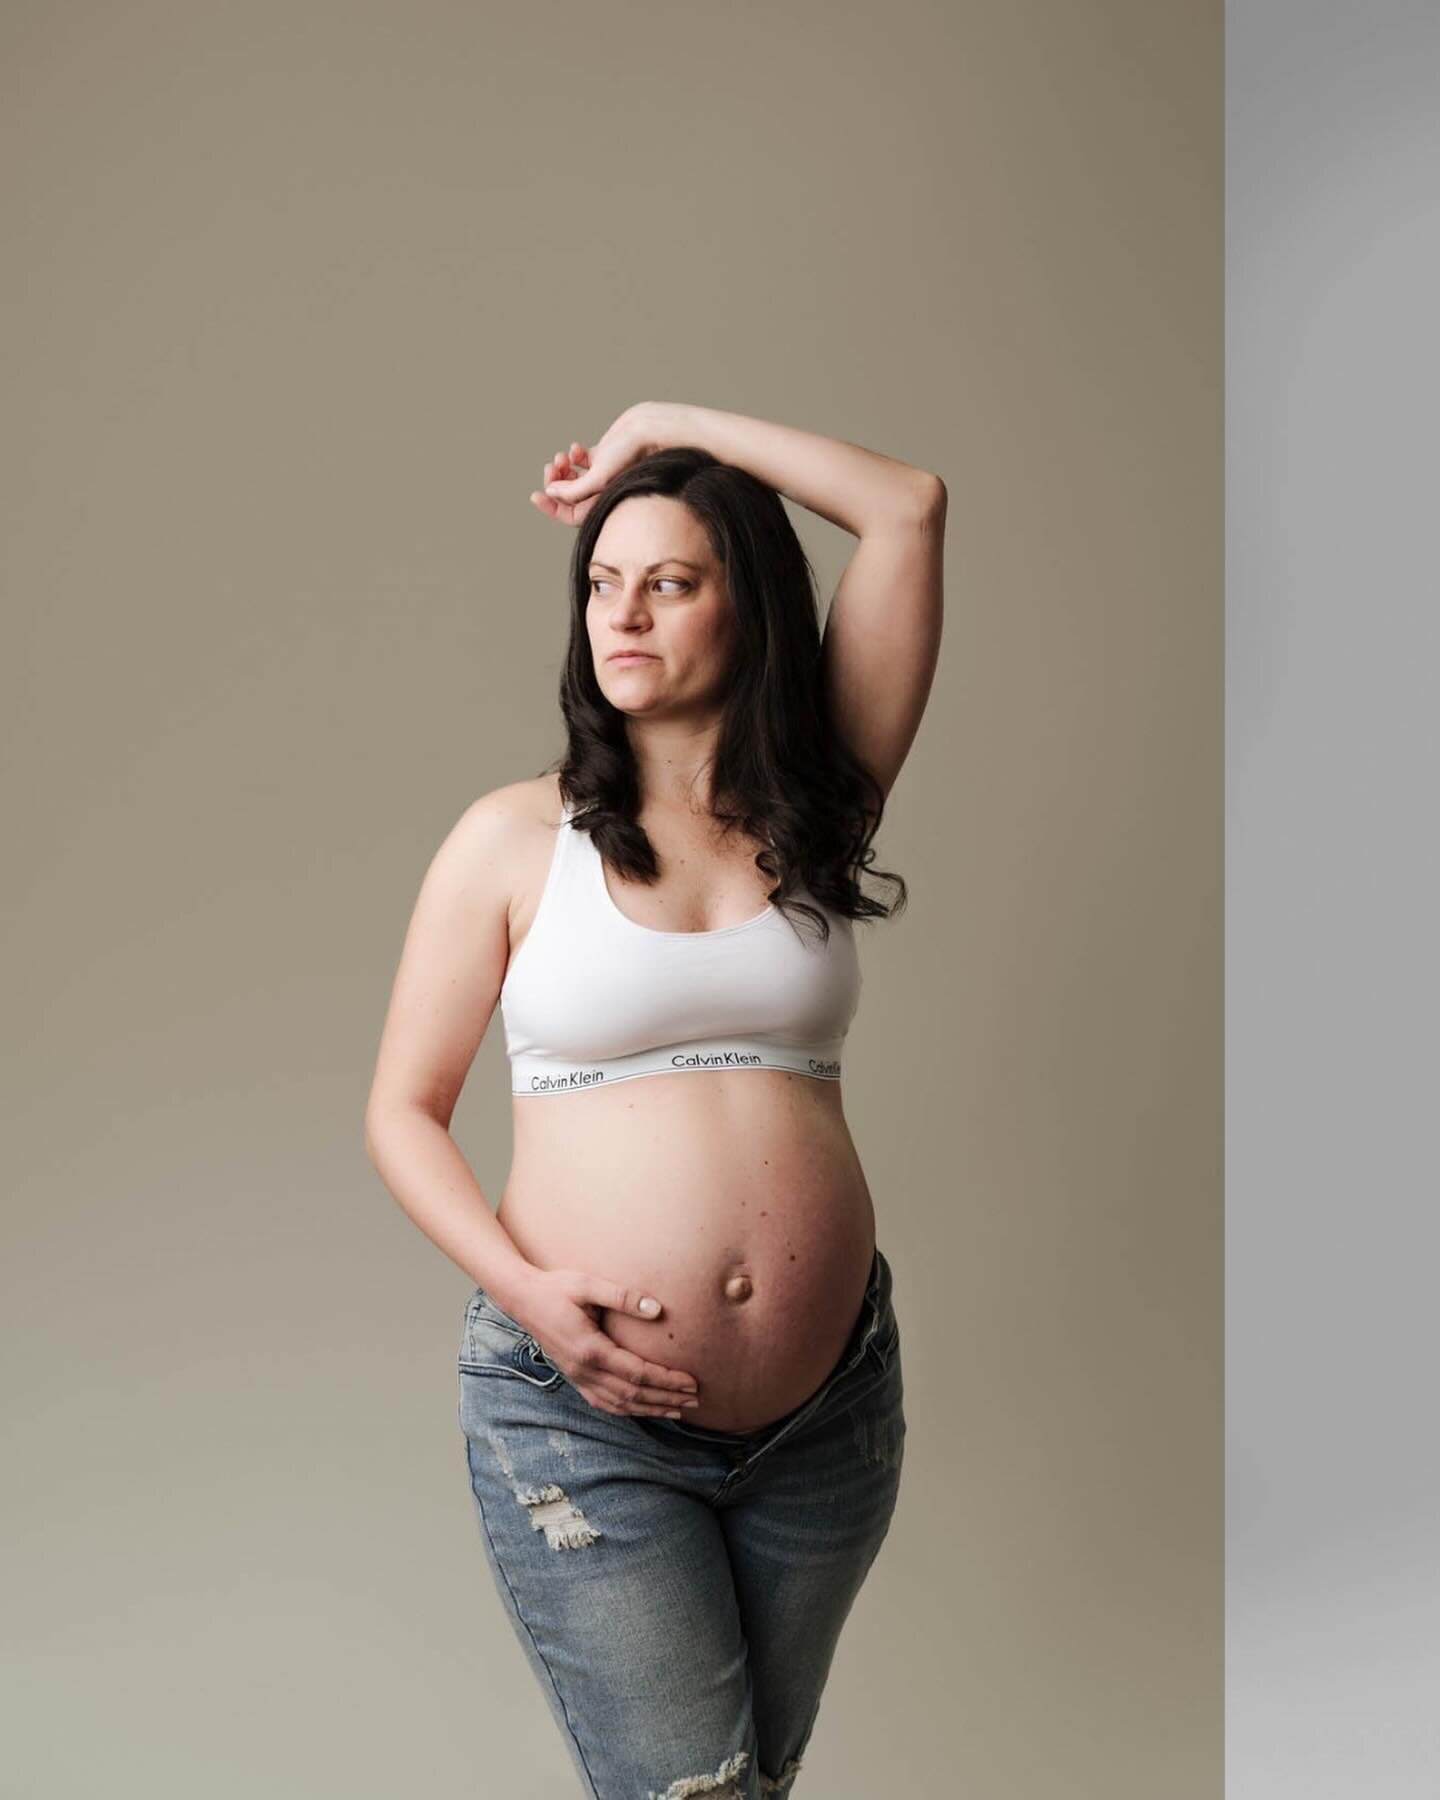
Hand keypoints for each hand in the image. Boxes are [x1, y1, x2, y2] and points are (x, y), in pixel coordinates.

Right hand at [513, 1264, 702, 1418]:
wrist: (522, 1298)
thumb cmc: (556, 1288)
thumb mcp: (588, 1284)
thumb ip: (623, 1297)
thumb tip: (657, 1309)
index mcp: (590, 1349)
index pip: (638, 1373)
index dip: (667, 1381)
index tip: (691, 1382)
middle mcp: (584, 1370)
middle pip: (632, 1395)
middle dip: (666, 1399)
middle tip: (695, 1400)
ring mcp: (577, 1377)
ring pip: (619, 1404)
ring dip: (650, 1409)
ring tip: (677, 1411)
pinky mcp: (573, 1377)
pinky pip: (603, 1403)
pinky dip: (627, 1410)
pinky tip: (642, 1409)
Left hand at [528, 405, 663, 528]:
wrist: (647, 431)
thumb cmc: (629, 455)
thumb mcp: (599, 477)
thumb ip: (573, 490)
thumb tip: (550, 492)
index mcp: (604, 503)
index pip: (571, 514)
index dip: (551, 507)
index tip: (536, 495)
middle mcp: (602, 492)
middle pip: (569, 496)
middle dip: (555, 482)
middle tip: (550, 468)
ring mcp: (602, 474)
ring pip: (573, 477)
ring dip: (562, 468)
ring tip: (561, 457)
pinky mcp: (603, 457)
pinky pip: (581, 461)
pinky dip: (574, 456)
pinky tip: (575, 448)